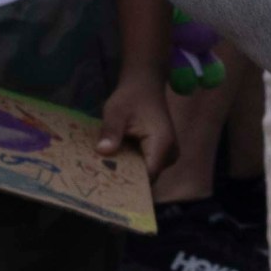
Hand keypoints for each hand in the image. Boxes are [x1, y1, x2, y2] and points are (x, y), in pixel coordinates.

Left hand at [95, 58, 179, 177]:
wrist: (144, 85)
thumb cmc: (130, 97)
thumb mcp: (116, 110)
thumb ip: (111, 131)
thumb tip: (103, 151)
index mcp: (162, 145)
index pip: (147, 176)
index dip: (128, 182)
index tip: (106, 185)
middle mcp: (170, 155)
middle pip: (147, 177)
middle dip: (125, 179)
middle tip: (100, 181)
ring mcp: (168, 156)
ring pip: (146, 174)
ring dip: (127, 172)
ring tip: (104, 173)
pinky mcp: (162, 155)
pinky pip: (146, 166)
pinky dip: (131, 165)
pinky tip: (114, 164)